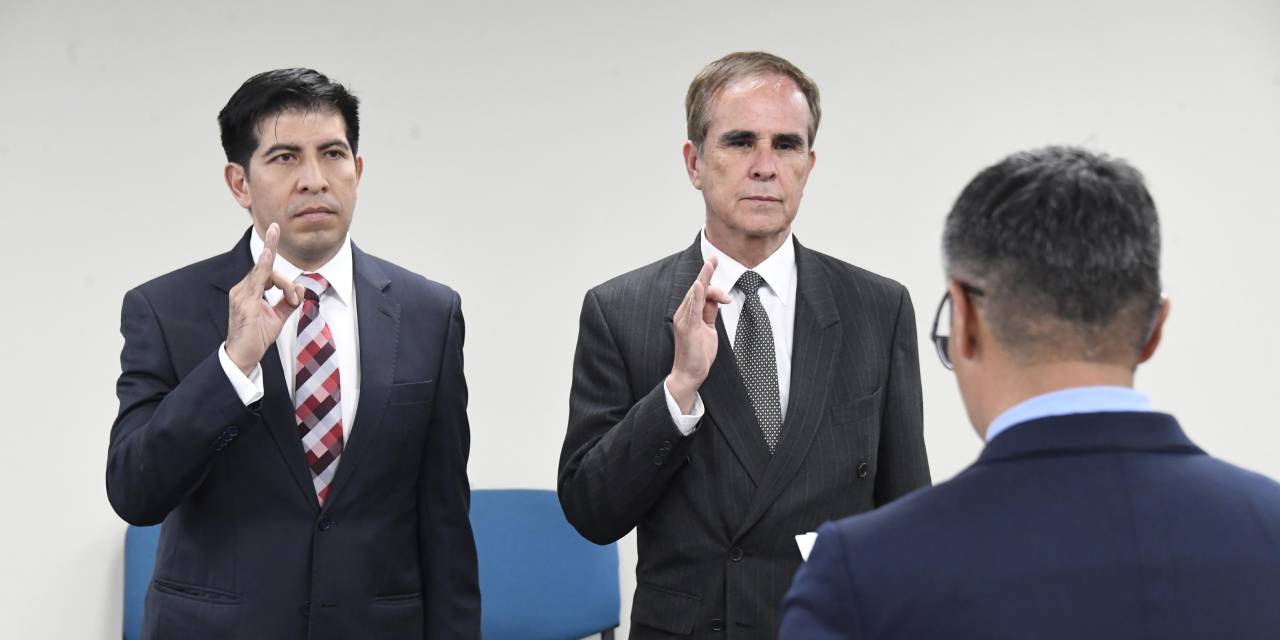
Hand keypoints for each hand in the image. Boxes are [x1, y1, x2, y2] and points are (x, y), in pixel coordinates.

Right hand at [225, 223, 304, 374]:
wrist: (243, 358)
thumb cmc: (256, 338)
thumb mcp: (278, 318)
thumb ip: (288, 301)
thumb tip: (300, 287)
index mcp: (249, 291)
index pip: (262, 266)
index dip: (269, 246)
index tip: (274, 228)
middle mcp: (242, 289)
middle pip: (269, 270)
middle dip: (287, 283)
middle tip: (295, 300)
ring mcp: (241, 294)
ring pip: (267, 274)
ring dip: (285, 286)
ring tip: (291, 302)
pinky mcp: (244, 302)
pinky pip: (257, 280)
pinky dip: (263, 266)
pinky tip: (267, 253)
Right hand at [667, 256, 730, 412]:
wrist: (689, 374)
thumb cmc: (698, 354)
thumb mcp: (708, 329)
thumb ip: (710, 312)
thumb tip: (717, 299)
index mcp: (688, 314)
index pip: (698, 291)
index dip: (706, 275)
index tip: (713, 260)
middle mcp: (683, 314)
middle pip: (698, 290)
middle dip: (707, 274)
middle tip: (715, 259)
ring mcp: (684, 321)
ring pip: (695, 295)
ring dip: (704, 279)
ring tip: (710, 264)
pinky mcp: (688, 328)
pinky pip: (692, 309)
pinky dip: (695, 296)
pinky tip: (699, 285)